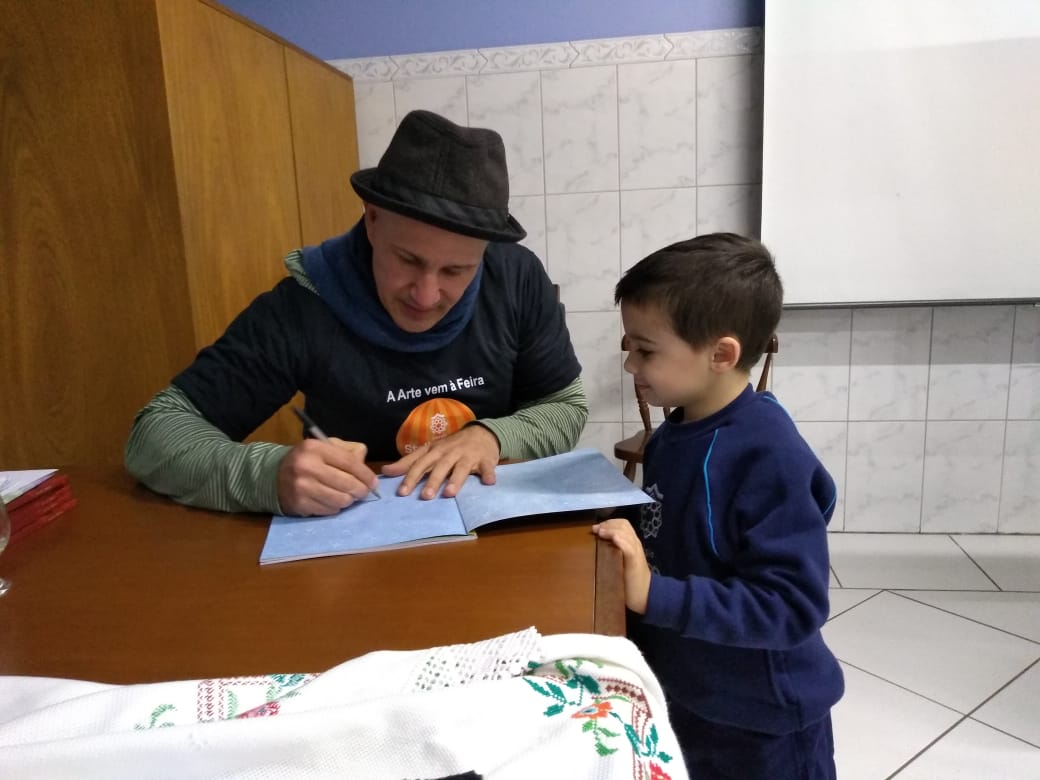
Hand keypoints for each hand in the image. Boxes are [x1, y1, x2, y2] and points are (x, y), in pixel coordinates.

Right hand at [277, 438, 378, 515]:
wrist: (274, 476)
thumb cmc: (307, 460)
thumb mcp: (325, 447)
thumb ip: (348, 452)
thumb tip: (367, 471)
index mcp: (315, 448)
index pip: (349, 462)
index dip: (365, 474)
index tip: (374, 482)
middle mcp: (307, 466)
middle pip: (347, 483)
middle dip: (361, 490)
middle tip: (364, 492)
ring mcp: (302, 487)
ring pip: (340, 500)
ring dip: (349, 500)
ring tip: (348, 497)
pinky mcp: (300, 504)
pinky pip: (329, 510)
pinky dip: (335, 508)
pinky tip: (332, 501)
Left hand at [381, 424, 499, 499]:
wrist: (481, 433)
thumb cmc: (451, 446)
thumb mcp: (429, 450)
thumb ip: (408, 462)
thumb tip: (385, 471)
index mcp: (435, 451)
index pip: (420, 464)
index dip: (410, 477)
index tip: (402, 493)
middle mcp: (450, 453)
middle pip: (440, 467)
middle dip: (432, 481)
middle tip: (425, 496)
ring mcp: (468, 456)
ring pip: (461, 468)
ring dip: (456, 480)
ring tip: (449, 493)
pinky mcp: (485, 460)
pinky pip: (487, 467)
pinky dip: (488, 474)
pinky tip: (489, 482)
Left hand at [592, 518, 650, 613]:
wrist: (645, 594)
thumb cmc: (631, 579)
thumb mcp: (621, 561)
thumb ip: (614, 551)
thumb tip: (598, 544)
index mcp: (632, 543)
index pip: (623, 524)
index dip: (609, 522)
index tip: (597, 528)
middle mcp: (635, 544)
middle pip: (623, 525)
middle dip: (608, 524)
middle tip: (596, 529)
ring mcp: (636, 552)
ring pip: (626, 533)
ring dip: (611, 530)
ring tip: (600, 532)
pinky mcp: (635, 562)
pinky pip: (629, 548)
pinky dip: (621, 541)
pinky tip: (614, 538)